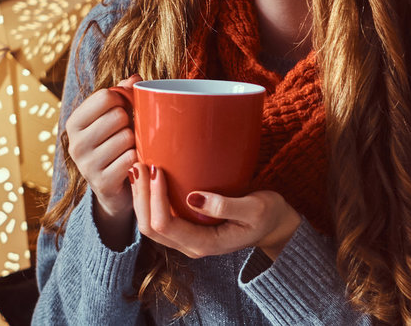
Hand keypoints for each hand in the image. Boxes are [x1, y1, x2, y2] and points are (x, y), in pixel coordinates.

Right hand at [64, 74, 141, 247]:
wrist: (116, 190)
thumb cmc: (117, 145)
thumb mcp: (115, 118)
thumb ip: (123, 94)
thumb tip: (135, 78)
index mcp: (75, 123)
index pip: (106, 95)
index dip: (124, 99)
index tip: (127, 109)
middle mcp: (75, 143)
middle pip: (117, 115)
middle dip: (131, 122)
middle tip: (130, 132)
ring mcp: (86, 165)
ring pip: (126, 137)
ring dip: (136, 143)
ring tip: (130, 150)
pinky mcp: (101, 182)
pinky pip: (130, 159)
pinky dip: (138, 160)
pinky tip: (133, 165)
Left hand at [130, 163, 302, 259]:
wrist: (273, 226)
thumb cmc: (267, 215)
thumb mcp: (255, 209)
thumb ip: (225, 206)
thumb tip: (193, 197)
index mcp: (205, 244)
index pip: (166, 225)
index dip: (156, 198)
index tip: (158, 169)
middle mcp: (190, 246)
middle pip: (150, 228)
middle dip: (141, 197)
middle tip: (140, 165)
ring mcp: (187, 239)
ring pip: (149, 225)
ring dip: (140, 198)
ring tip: (137, 169)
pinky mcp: (187, 229)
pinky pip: (158, 218)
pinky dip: (148, 199)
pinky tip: (147, 179)